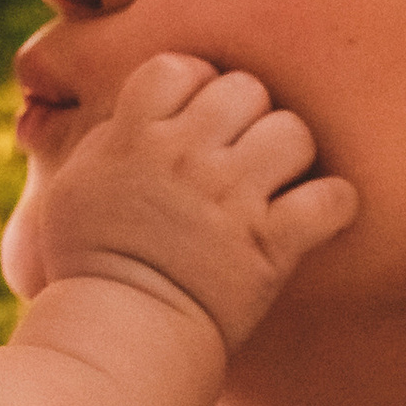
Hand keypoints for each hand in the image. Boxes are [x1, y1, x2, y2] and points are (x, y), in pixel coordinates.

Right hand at [2, 52, 357, 350]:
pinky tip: (316, 217)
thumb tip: (129, 111)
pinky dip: (333, 206)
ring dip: (292, 154)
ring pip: (293, 133)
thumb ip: (105, 140)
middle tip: (241, 153)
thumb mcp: (72, 188)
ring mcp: (231, 199)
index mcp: (134, 137)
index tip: (197, 119)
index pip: (180, 68)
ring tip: (277, 182)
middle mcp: (185, 158)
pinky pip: (330, 199)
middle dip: (248, 116)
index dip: (196, 85)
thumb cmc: (89, 266)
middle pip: (245, 89)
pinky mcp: (270, 244)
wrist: (118, 337)